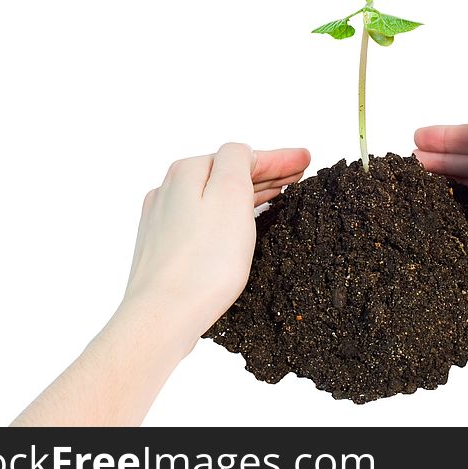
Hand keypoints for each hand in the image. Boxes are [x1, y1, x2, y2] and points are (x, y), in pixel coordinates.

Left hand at [124, 143, 310, 350]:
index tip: (304, 160)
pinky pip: (202, 220)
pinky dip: (228, 215)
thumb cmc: (203, 263)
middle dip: (265, 173)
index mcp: (187, 172)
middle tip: (298, 175)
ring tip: (277, 196)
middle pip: (226, 173)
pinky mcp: (164, 248)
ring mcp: (163, 220)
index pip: (241, 155)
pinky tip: (241, 224)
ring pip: (214, 197)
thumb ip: (237, 161)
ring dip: (248, 193)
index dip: (278, 158)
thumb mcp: (231, 195)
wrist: (164, 315)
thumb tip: (240, 153)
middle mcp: (168, 191)